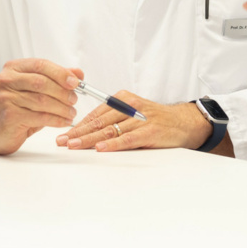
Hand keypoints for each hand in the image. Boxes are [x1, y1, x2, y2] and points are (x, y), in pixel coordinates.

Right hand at [0, 58, 82, 154]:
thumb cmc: (18, 108)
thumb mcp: (37, 90)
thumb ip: (57, 79)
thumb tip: (78, 73)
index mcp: (14, 68)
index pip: (41, 65)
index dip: (61, 73)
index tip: (76, 82)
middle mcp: (6, 80)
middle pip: (42, 82)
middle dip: (63, 92)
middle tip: (74, 100)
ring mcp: (6, 97)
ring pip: (42, 100)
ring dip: (62, 108)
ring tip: (71, 113)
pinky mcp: (9, 115)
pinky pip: (40, 116)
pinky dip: (56, 119)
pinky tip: (63, 122)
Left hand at [56, 92, 226, 154]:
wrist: (183, 122)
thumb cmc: (155, 119)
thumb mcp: (132, 112)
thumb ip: (113, 118)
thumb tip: (86, 131)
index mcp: (123, 99)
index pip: (96, 113)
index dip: (78, 125)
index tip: (64, 134)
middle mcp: (129, 106)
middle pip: (99, 121)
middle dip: (78, 133)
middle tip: (62, 141)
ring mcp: (140, 118)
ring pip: (109, 130)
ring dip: (89, 139)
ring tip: (74, 146)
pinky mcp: (150, 131)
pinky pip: (128, 138)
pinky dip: (113, 144)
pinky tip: (101, 148)